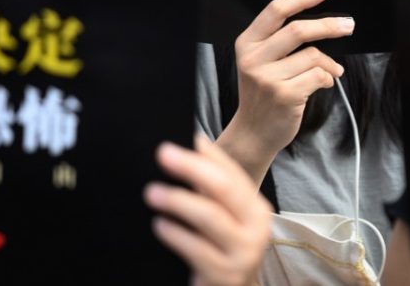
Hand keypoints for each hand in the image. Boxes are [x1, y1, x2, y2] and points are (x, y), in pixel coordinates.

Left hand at [145, 136, 272, 285]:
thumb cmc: (220, 251)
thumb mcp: (222, 219)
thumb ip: (210, 190)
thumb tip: (189, 145)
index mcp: (256, 207)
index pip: (232, 172)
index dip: (206, 154)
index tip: (179, 138)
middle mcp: (257, 227)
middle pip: (224, 188)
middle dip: (191, 167)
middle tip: (163, 153)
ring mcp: (244, 253)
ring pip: (211, 217)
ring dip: (178, 200)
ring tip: (152, 192)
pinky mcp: (225, 275)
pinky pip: (197, 249)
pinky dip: (175, 235)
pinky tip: (159, 225)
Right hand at [219, 0, 352, 182]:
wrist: (254, 132)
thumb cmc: (264, 94)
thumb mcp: (260, 62)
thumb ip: (280, 41)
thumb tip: (322, 20)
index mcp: (247, 43)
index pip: (275, 11)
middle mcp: (253, 59)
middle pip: (298, 30)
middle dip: (329, 26)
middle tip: (348, 25)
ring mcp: (268, 78)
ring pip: (313, 56)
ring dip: (330, 63)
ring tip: (331, 72)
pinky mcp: (285, 95)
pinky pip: (319, 76)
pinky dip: (328, 78)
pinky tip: (323, 84)